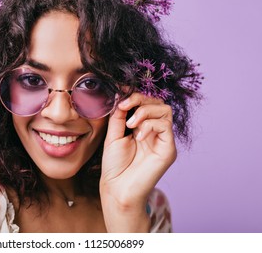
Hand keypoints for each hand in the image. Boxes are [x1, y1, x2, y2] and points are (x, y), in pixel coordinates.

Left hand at [100, 92, 175, 231]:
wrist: (117, 188)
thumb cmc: (115, 165)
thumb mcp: (114, 134)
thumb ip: (118, 115)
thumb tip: (120, 94)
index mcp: (142, 127)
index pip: (146, 103)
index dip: (135, 95)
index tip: (120, 97)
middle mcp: (155, 132)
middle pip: (158, 103)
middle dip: (141, 99)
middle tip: (125, 106)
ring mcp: (163, 140)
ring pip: (165, 110)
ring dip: (145, 111)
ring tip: (131, 124)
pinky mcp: (168, 149)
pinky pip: (166, 126)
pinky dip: (150, 125)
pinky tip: (138, 137)